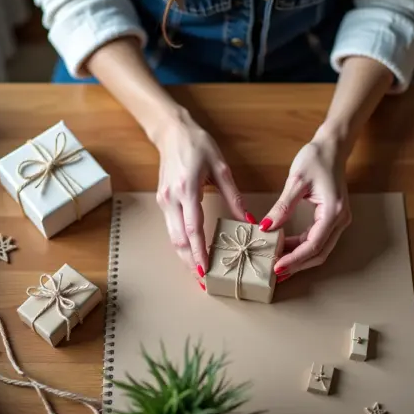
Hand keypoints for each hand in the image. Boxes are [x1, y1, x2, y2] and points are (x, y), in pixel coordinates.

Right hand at [154, 109, 250, 280]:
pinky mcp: (163, 201)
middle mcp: (171, 199)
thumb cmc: (198, 145)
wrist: (172, 132)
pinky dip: (181, 244)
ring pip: (172, 237)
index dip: (199, 252)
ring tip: (199, 272)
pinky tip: (192, 252)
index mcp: (187, 189)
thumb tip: (250, 221)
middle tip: (203, 281)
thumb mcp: (221, 168)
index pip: (192, 228)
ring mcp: (164, 201)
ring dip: (184, 256)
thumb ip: (235, 197)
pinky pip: (171, 228)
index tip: (205, 270)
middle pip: (178, 240)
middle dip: (190, 262)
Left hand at [260, 135, 351, 280]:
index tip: (276, 267)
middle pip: (319, 253)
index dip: (295, 259)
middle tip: (275, 274)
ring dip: (299, 259)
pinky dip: (302, 247)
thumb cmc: (316, 158)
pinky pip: (318, 239)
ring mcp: (339, 220)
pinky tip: (285, 249)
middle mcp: (340, 220)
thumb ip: (282, 207)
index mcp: (333, 212)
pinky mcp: (332, 218)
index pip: (313, 245)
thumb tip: (265, 227)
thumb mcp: (296, 181)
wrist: (332, 147)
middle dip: (297, 265)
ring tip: (277, 265)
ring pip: (320, 249)